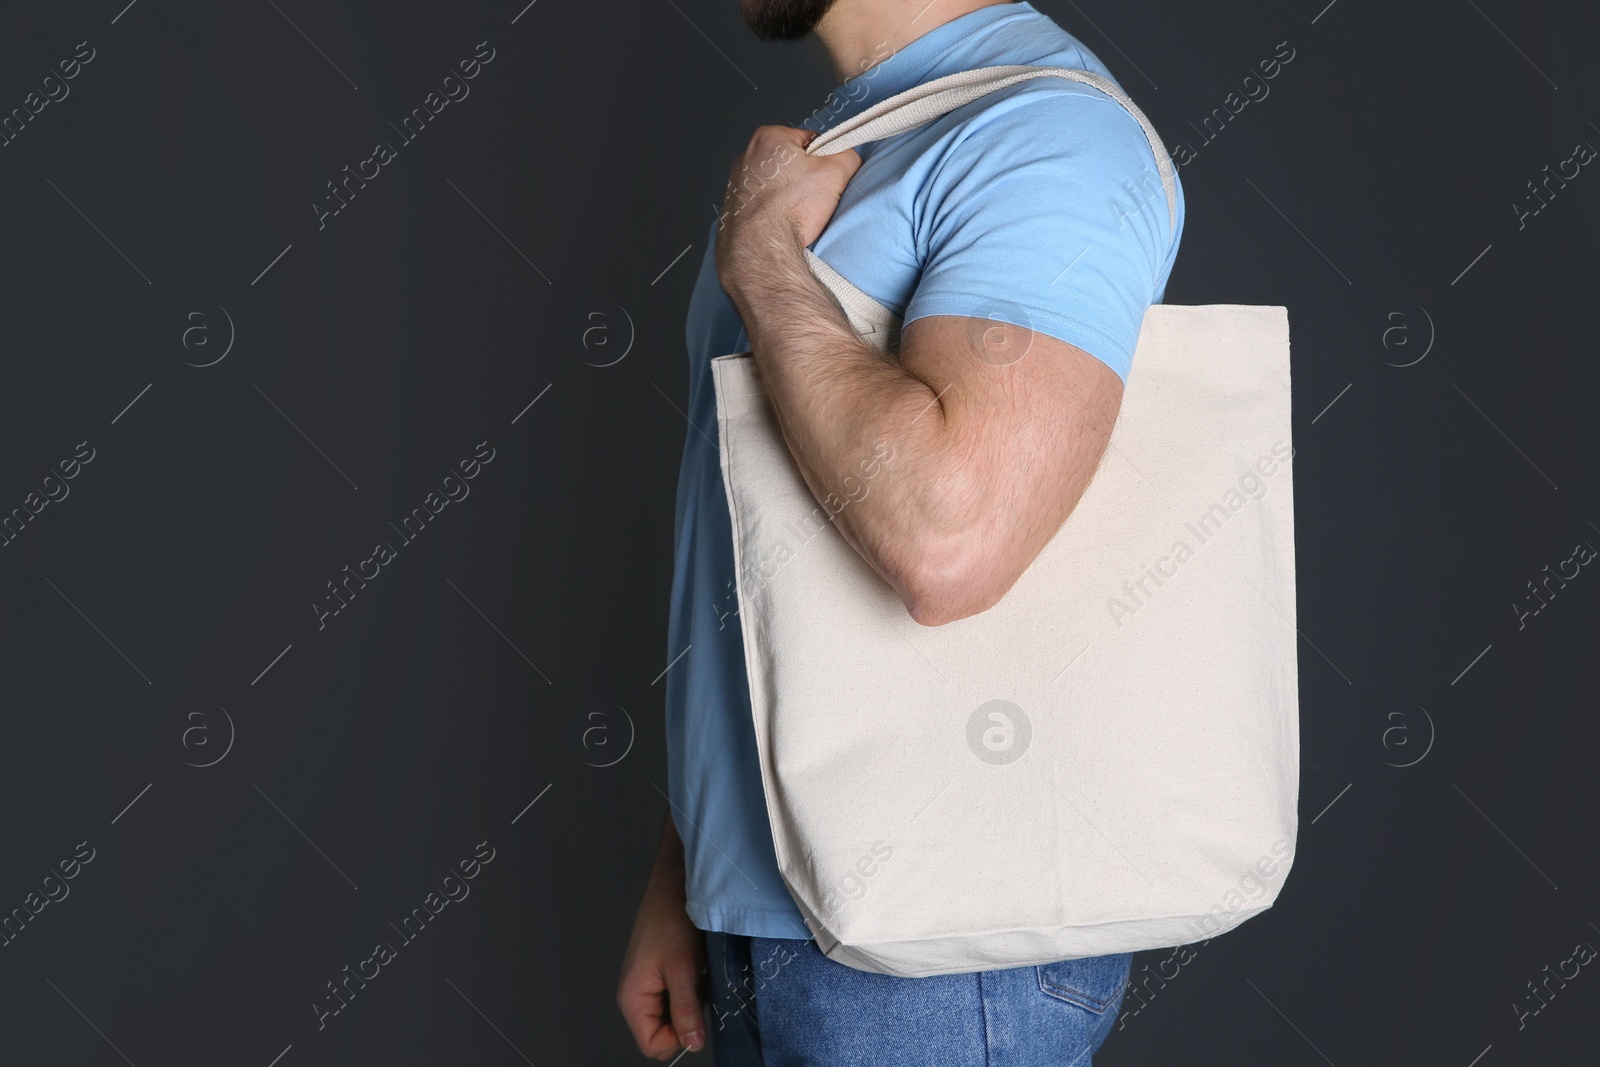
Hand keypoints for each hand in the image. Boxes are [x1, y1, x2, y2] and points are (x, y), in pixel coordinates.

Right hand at [617, 815, 707, 1058]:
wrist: (675, 882)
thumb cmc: (673, 918)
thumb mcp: (684, 968)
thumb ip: (686, 1009)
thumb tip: (693, 1044)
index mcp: (632, 998)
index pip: (653, 1044)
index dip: (678, 1037)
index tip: (696, 1013)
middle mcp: (636, 995)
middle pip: (663, 1032)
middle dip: (686, 1017)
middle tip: (697, 987)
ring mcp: (649, 984)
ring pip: (673, 1014)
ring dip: (691, 1001)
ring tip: (697, 972)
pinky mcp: (661, 973)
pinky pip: (678, 996)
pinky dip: (692, 988)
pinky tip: (697, 966)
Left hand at [715, 125, 860, 298]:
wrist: (761, 247)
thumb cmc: (792, 206)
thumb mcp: (836, 172)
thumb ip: (848, 155)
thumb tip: (848, 156)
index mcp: (768, 136)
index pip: (808, 140)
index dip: (824, 160)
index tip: (827, 178)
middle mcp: (745, 154)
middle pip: (789, 162)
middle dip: (804, 178)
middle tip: (814, 198)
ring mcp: (735, 182)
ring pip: (775, 184)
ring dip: (788, 195)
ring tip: (797, 213)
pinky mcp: (732, 207)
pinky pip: (761, 204)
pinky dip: (773, 210)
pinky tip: (781, 222)